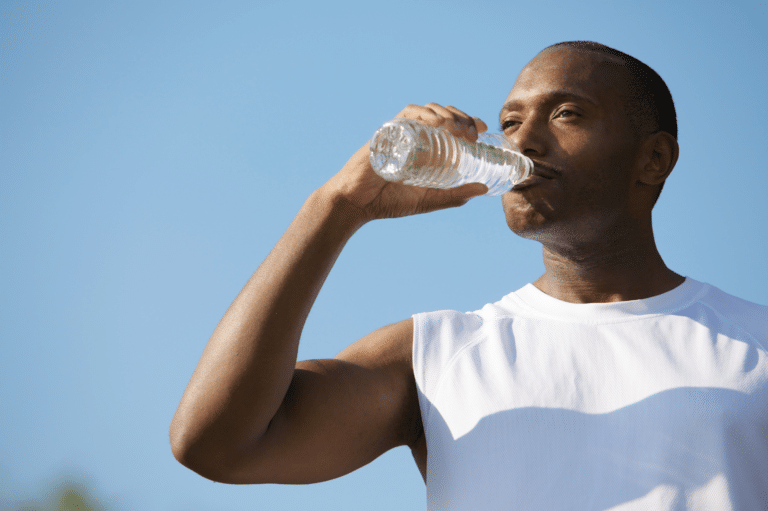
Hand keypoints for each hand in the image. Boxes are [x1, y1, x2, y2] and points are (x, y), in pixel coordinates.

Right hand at [322, 103, 489, 222]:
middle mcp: (414, 134)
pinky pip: (408, 114)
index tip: (483, 129)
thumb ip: (455, 196)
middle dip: (462, 117)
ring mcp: (401, 131)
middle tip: (474, 133)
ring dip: (447, 114)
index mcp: (425, 147)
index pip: (451, 125)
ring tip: (458, 129)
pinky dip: (424, 114)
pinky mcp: (388, 131)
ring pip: (428, 110)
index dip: (469, 121)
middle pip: (443, 114)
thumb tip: (484, 190)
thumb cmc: (389, 201)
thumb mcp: (429, 200)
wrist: (357, 203)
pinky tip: (437, 122)